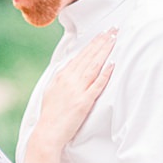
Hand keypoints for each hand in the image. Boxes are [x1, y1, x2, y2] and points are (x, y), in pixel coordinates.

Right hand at [32, 29, 114, 153]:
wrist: (47, 133)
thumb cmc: (50, 115)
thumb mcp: (51, 90)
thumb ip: (61, 78)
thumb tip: (68, 68)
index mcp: (62, 75)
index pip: (81, 55)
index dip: (93, 43)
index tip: (103, 33)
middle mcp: (69, 79)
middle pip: (89, 56)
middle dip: (102, 41)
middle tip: (114, 29)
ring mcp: (77, 90)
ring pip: (94, 65)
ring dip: (105, 51)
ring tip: (115, 39)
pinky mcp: (84, 102)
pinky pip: (97, 85)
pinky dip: (105, 73)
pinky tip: (112, 63)